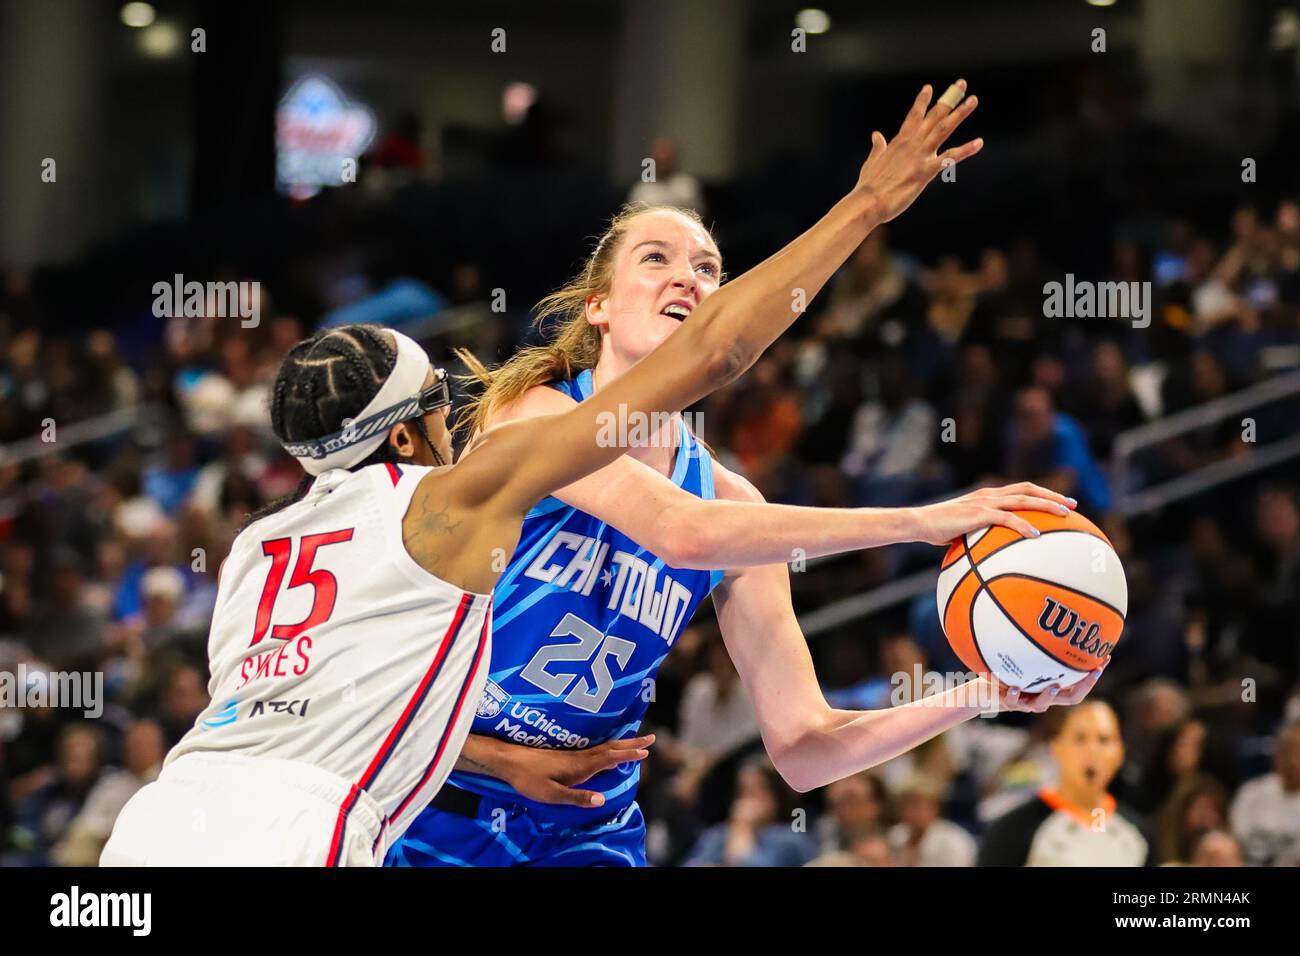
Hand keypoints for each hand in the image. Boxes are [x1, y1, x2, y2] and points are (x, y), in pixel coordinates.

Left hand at [501, 734, 653, 808]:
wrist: (509, 761)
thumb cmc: (529, 780)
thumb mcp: (552, 795)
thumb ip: (577, 797)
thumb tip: (603, 800)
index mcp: (580, 766)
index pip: (610, 758)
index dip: (628, 755)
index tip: (646, 751)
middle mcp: (580, 757)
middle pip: (611, 748)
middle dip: (632, 744)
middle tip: (652, 738)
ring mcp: (574, 754)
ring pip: (605, 747)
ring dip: (623, 743)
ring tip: (638, 741)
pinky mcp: (567, 755)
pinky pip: (597, 749)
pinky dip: (611, 747)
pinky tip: (610, 748)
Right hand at [855, 79, 982, 223]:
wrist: (867, 202)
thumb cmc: (868, 186)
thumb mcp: (871, 162)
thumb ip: (878, 147)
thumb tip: (876, 134)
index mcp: (898, 142)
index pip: (913, 117)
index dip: (921, 102)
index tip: (929, 88)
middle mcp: (911, 145)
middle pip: (933, 117)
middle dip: (948, 99)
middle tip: (960, 84)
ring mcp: (919, 157)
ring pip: (943, 129)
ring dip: (959, 114)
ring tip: (972, 100)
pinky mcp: (925, 172)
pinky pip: (949, 158)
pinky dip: (965, 150)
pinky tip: (978, 142)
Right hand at [910, 481, 1076, 545]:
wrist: (919, 523)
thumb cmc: (937, 530)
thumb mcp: (962, 532)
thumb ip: (978, 536)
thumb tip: (991, 555)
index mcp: (987, 497)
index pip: (1020, 490)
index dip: (1042, 494)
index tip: (1060, 502)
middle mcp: (989, 495)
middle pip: (1028, 489)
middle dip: (1052, 496)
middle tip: (1072, 506)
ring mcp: (985, 503)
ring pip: (1023, 499)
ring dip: (1046, 505)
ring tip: (1064, 515)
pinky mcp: (978, 514)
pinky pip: (1006, 519)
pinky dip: (1023, 526)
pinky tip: (1036, 535)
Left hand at [990, 658, 1108, 712]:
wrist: (987, 690)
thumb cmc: (1012, 671)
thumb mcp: (1028, 658)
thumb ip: (1040, 648)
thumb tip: (1054, 621)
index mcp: (1053, 688)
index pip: (1079, 685)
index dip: (1093, 676)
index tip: (1105, 659)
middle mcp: (1044, 698)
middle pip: (1072, 698)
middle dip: (1085, 685)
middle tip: (1093, 672)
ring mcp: (1027, 702)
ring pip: (1042, 705)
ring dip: (1048, 694)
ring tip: (1053, 685)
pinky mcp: (1009, 702)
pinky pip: (1013, 701)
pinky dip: (1014, 694)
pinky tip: (1014, 686)